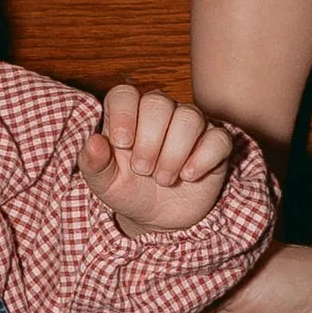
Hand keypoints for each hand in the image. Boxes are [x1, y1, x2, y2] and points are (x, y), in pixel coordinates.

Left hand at [79, 81, 234, 232]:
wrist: (158, 219)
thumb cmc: (129, 191)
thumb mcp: (104, 184)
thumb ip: (93, 163)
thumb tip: (93, 142)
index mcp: (128, 115)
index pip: (125, 94)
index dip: (124, 114)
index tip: (122, 143)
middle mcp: (161, 114)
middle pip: (158, 103)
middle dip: (149, 141)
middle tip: (142, 170)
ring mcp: (190, 126)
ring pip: (189, 117)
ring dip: (173, 153)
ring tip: (163, 179)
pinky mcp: (215, 144)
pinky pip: (218, 138)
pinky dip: (203, 158)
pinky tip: (189, 176)